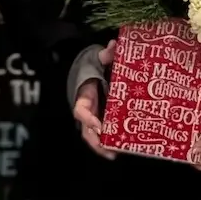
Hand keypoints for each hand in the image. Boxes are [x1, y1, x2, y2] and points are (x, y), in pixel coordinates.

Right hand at [72, 42, 118, 160]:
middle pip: (85, 129)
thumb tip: (114, 45)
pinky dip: (108, 144)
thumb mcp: (99, 59)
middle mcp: (87, 110)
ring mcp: (94, 117)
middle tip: (106, 146)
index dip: (88, 119)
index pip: (81, 110)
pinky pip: (102, 135)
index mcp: (84, 96)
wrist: (92, 73)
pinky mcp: (102, 121)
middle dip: (94, 139)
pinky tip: (119, 150)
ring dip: (100, 146)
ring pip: (92, 136)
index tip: (99, 125)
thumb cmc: (96, 68)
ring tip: (113, 154)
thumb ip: (106, 54)